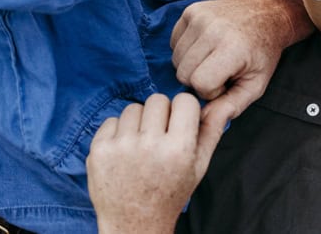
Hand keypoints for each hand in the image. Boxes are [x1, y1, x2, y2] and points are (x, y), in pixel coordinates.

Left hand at [87, 94, 231, 233]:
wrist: (135, 222)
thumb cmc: (170, 193)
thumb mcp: (198, 166)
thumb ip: (211, 132)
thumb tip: (221, 103)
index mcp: (178, 148)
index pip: (184, 100)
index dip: (183, 111)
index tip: (180, 124)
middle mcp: (150, 145)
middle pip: (157, 100)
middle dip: (160, 114)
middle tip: (159, 136)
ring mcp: (122, 146)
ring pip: (133, 107)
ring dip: (138, 122)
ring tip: (141, 145)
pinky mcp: (99, 150)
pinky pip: (111, 120)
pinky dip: (117, 132)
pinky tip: (124, 152)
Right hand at [170, 0, 312, 116]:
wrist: (266, 16)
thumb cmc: (261, 54)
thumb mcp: (255, 85)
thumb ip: (231, 106)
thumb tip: (204, 121)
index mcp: (232, 48)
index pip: (199, 83)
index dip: (211, 90)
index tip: (227, 81)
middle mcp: (214, 28)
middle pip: (183, 73)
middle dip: (199, 79)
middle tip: (220, 71)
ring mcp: (200, 16)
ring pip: (176, 59)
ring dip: (192, 65)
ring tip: (214, 58)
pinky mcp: (192, 9)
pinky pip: (174, 42)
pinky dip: (186, 49)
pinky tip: (206, 47)